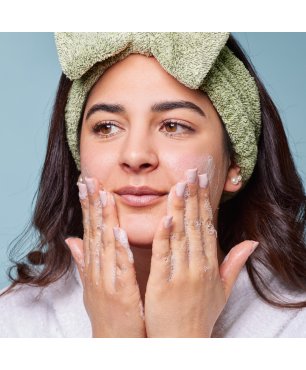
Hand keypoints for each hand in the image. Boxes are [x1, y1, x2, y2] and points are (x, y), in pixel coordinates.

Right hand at [65, 176, 145, 337]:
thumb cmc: (109, 310)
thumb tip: (71, 239)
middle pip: (94, 232)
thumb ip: (84, 259)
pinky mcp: (121, 294)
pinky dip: (120, 251)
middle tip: (91, 179)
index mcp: (95, 265)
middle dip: (92, 205)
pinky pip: (121, 269)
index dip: (88, 206)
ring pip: (106, 245)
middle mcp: (97, 270)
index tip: (87, 183)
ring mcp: (107, 281)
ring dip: (105, 220)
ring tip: (104, 196)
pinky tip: (120, 232)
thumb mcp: (93, 283)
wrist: (114, 342)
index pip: (90, 229)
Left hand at [144, 168, 258, 336]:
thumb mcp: (222, 290)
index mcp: (210, 265)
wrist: (183, 343)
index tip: (203, 181)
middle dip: (195, 196)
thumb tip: (252, 243)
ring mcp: (182, 275)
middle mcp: (199, 266)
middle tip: (193, 171)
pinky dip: (165, 236)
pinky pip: (164, 256)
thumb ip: (234, 263)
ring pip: (182, 235)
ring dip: (181, 209)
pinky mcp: (163, 285)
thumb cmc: (200, 315)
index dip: (205, 202)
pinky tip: (166, 217)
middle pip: (196, 225)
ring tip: (180, 184)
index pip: (207, 226)